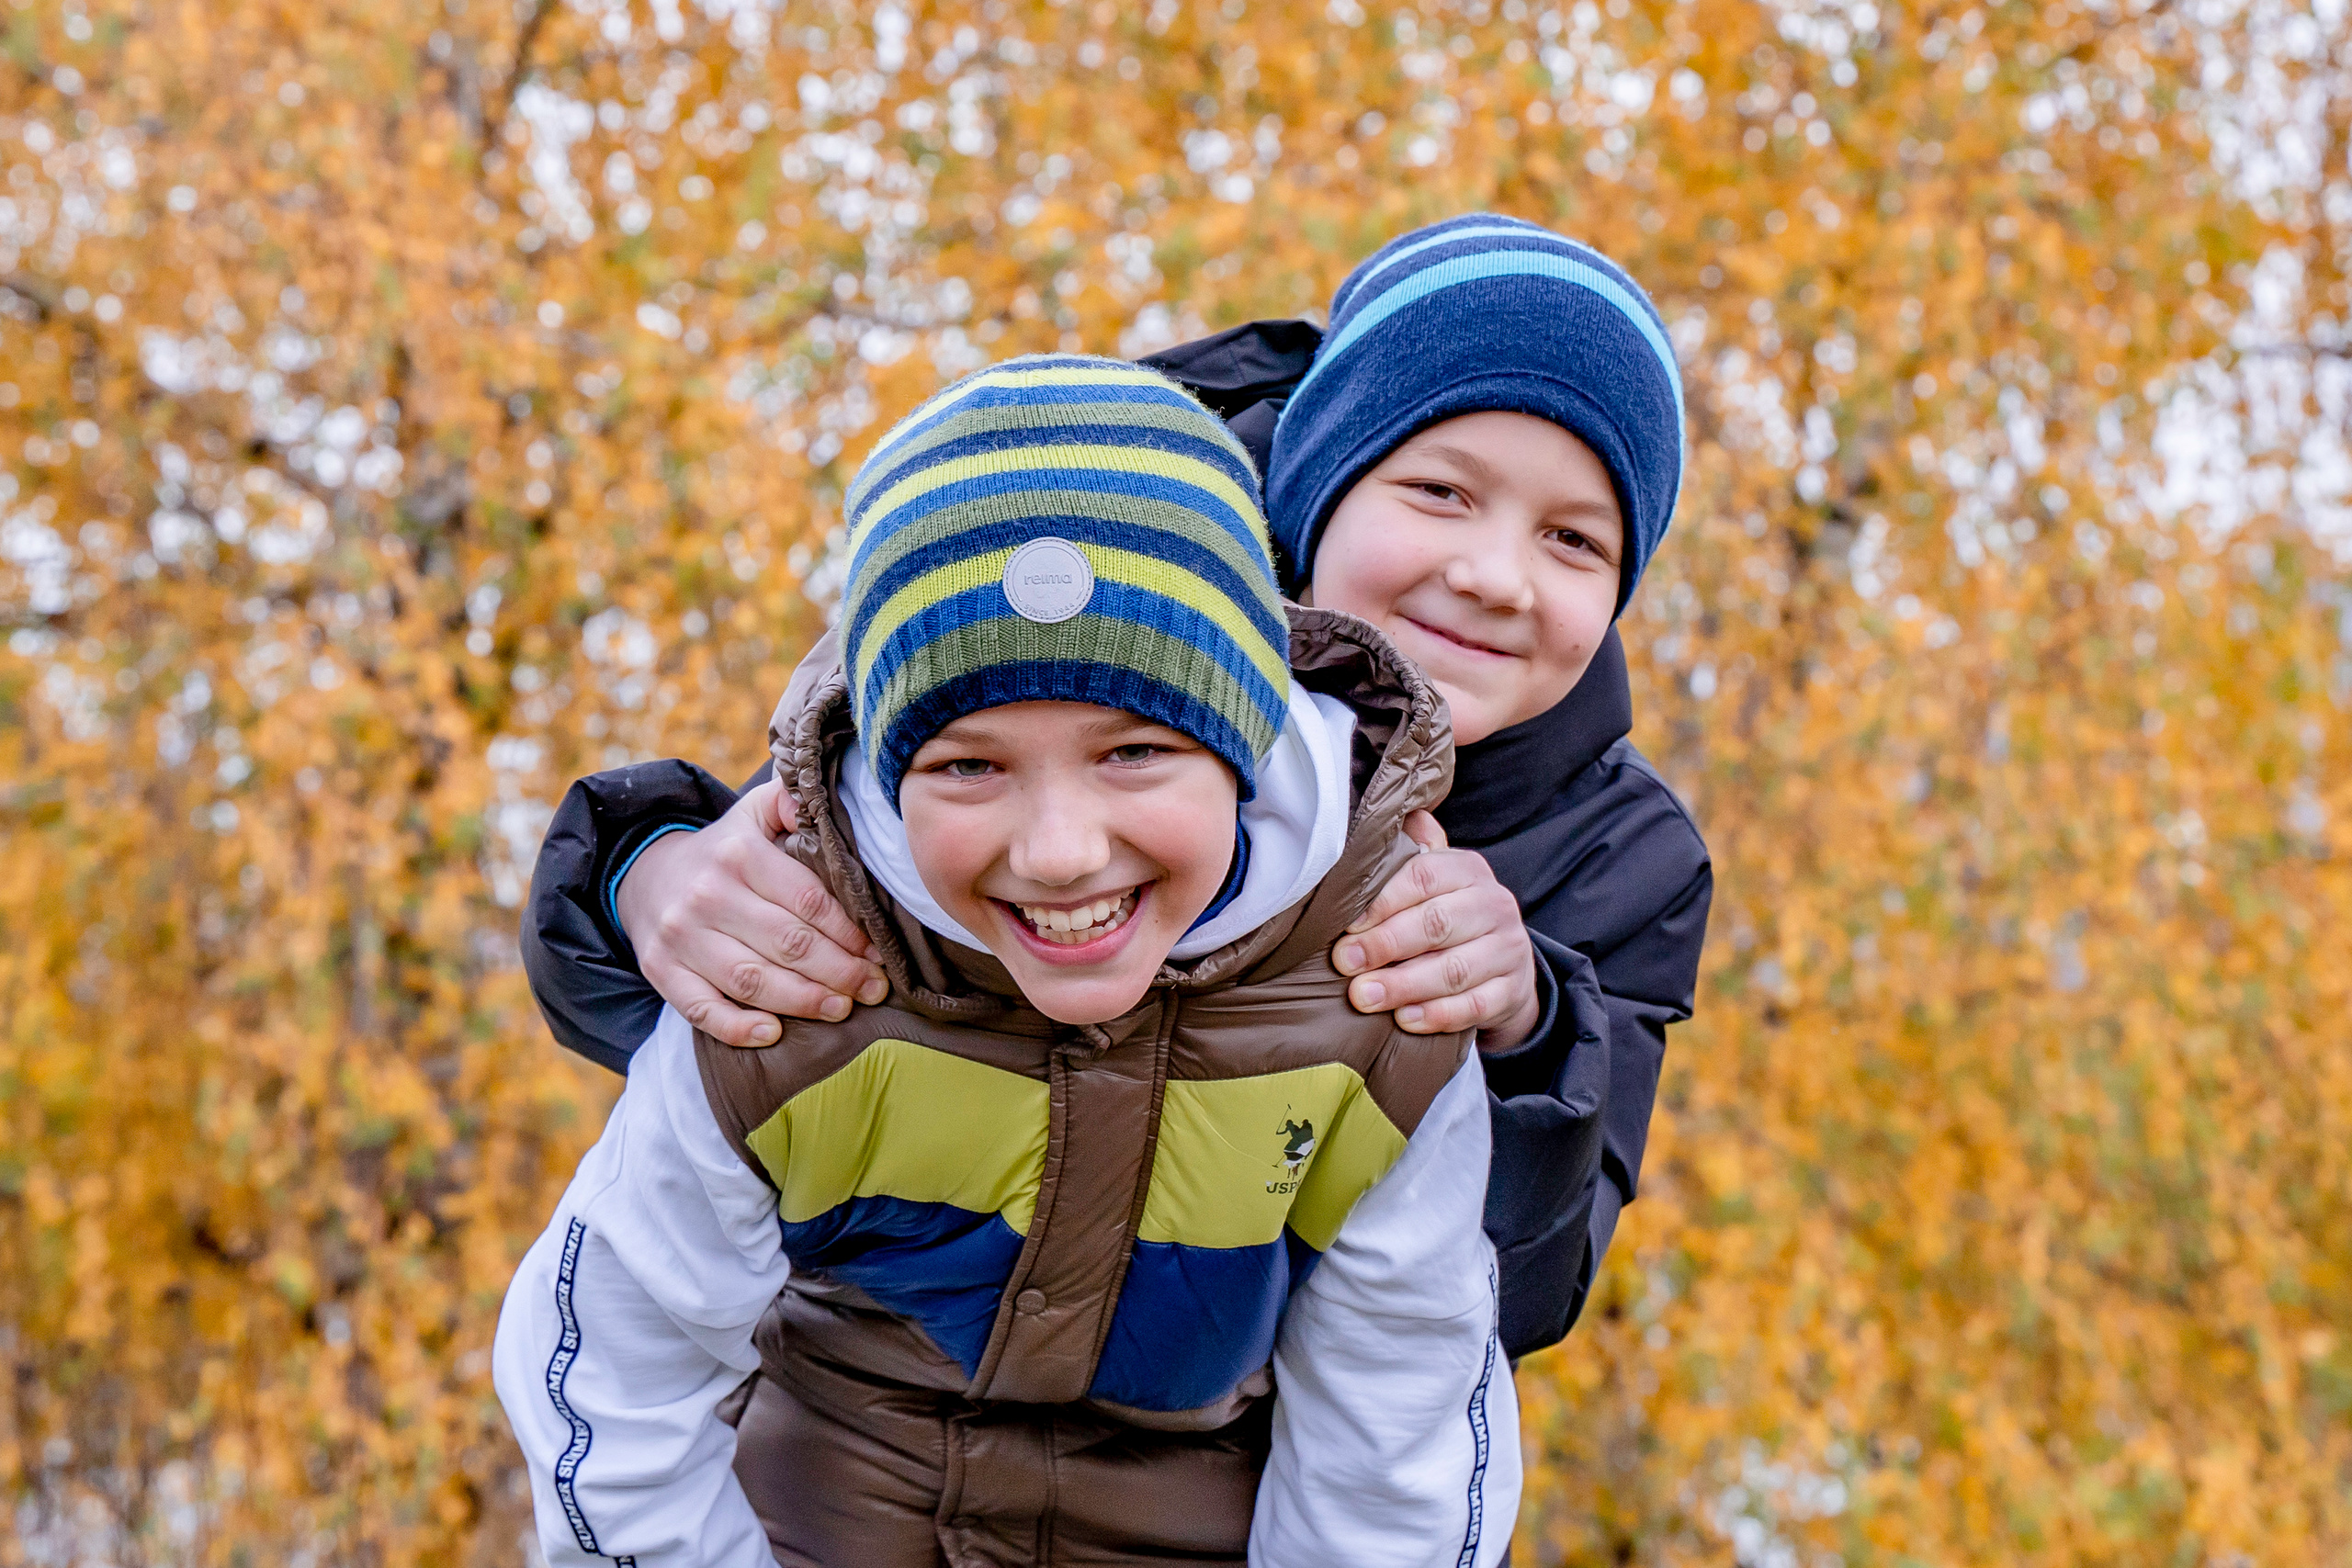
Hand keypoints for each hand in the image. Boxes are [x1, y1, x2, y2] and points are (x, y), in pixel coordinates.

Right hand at [615, 779, 888, 1046]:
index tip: (879, 952)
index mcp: (738, 856)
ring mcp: (681, 937)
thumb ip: (791, 803)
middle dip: (839, 971)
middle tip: (874, 988)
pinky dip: (738, 1027)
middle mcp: (707, 896)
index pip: (807, 899)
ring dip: (803, 1001)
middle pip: (787, 943)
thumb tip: (823, 801)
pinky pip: (702, 1008)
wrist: (644, 874)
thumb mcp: (753, 814)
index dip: (849, 931)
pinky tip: (773, 1034)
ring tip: (841, 1010)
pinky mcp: (661, 972)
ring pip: (752, 980)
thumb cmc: (722, 851)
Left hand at [1330, 811, 1542, 1050]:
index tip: (1345, 924)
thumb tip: (1398, 814)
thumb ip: (1411, 853)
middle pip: (1436, 922)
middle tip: (1344, 962)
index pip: (1424, 875)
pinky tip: (1403, 1019)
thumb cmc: (1449, 918)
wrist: (1504, 969)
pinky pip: (1473, 1006)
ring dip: (1403, 985)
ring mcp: (1509, 950)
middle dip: (1385, 944)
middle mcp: (1495, 905)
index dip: (1382, 900)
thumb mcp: (1434, 882)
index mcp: (1469, 870)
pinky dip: (1436, 1014)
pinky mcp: (1512, 992)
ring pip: (1454, 969)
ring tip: (1362, 996)